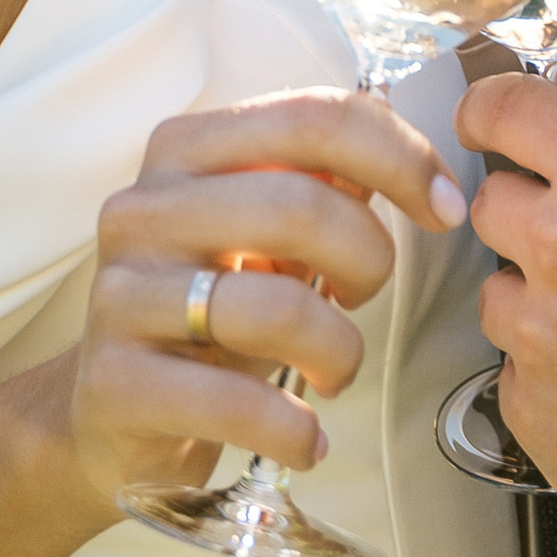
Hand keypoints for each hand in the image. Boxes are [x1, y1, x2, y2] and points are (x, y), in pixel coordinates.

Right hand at [62, 87, 465, 519]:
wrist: (111, 411)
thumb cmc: (212, 309)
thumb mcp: (264, 231)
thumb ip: (326, 183)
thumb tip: (414, 165)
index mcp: (185, 149)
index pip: (312, 118)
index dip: (401, 158)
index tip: (445, 208)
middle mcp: (142, 209)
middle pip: (300, 207)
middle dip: (368, 260)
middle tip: (363, 296)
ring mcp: (119, 295)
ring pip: (277, 308)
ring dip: (339, 351)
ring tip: (335, 372)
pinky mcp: (115, 382)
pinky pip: (237, 402)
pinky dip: (294, 430)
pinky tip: (304, 438)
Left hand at [456, 75, 556, 546]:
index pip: (504, 109)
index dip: (489, 113)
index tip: (482, 125)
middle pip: (491, 206)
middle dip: (531, 221)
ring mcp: (543, 334)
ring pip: (499, 299)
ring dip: (538, 306)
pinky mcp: (541, 413)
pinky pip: (515, 382)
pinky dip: (553, 384)